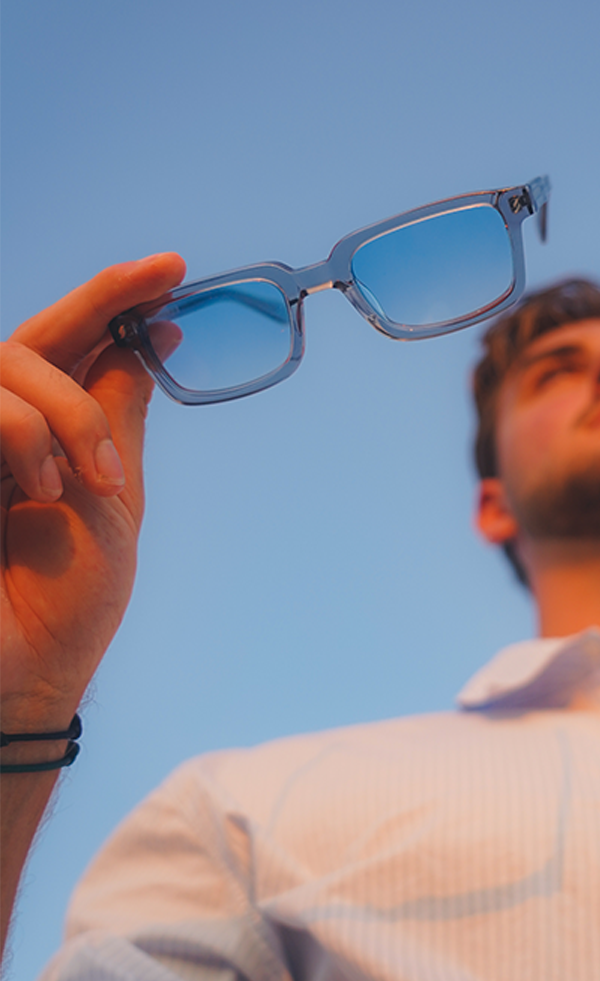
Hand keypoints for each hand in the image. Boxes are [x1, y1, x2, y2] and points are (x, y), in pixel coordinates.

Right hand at [0, 254, 185, 732]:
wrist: (23, 675)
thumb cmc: (69, 599)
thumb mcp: (114, 498)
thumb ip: (114, 416)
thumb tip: (152, 340)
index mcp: (47, 440)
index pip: (73, 351)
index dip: (113, 302)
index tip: (169, 271)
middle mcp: (1, 433)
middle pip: (35, 337)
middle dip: (101, 300)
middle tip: (160, 276)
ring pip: (7, 363)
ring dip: (64, 412)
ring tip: (88, 482)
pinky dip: (23, 434)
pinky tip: (42, 489)